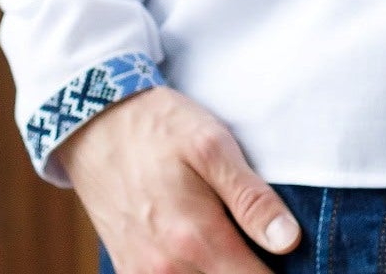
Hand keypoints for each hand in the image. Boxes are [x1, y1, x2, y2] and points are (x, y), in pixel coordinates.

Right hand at [56, 84, 302, 271]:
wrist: (95, 125)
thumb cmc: (158, 128)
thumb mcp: (211, 145)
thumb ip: (250, 197)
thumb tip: (290, 241)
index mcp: (196, 240)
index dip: (282, 271)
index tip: (290, 253)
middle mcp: (168, 271)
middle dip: (252, 270)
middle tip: (265, 243)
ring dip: (224, 271)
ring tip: (237, 244)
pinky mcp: (129, 273)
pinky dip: (196, 273)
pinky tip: (206, 253)